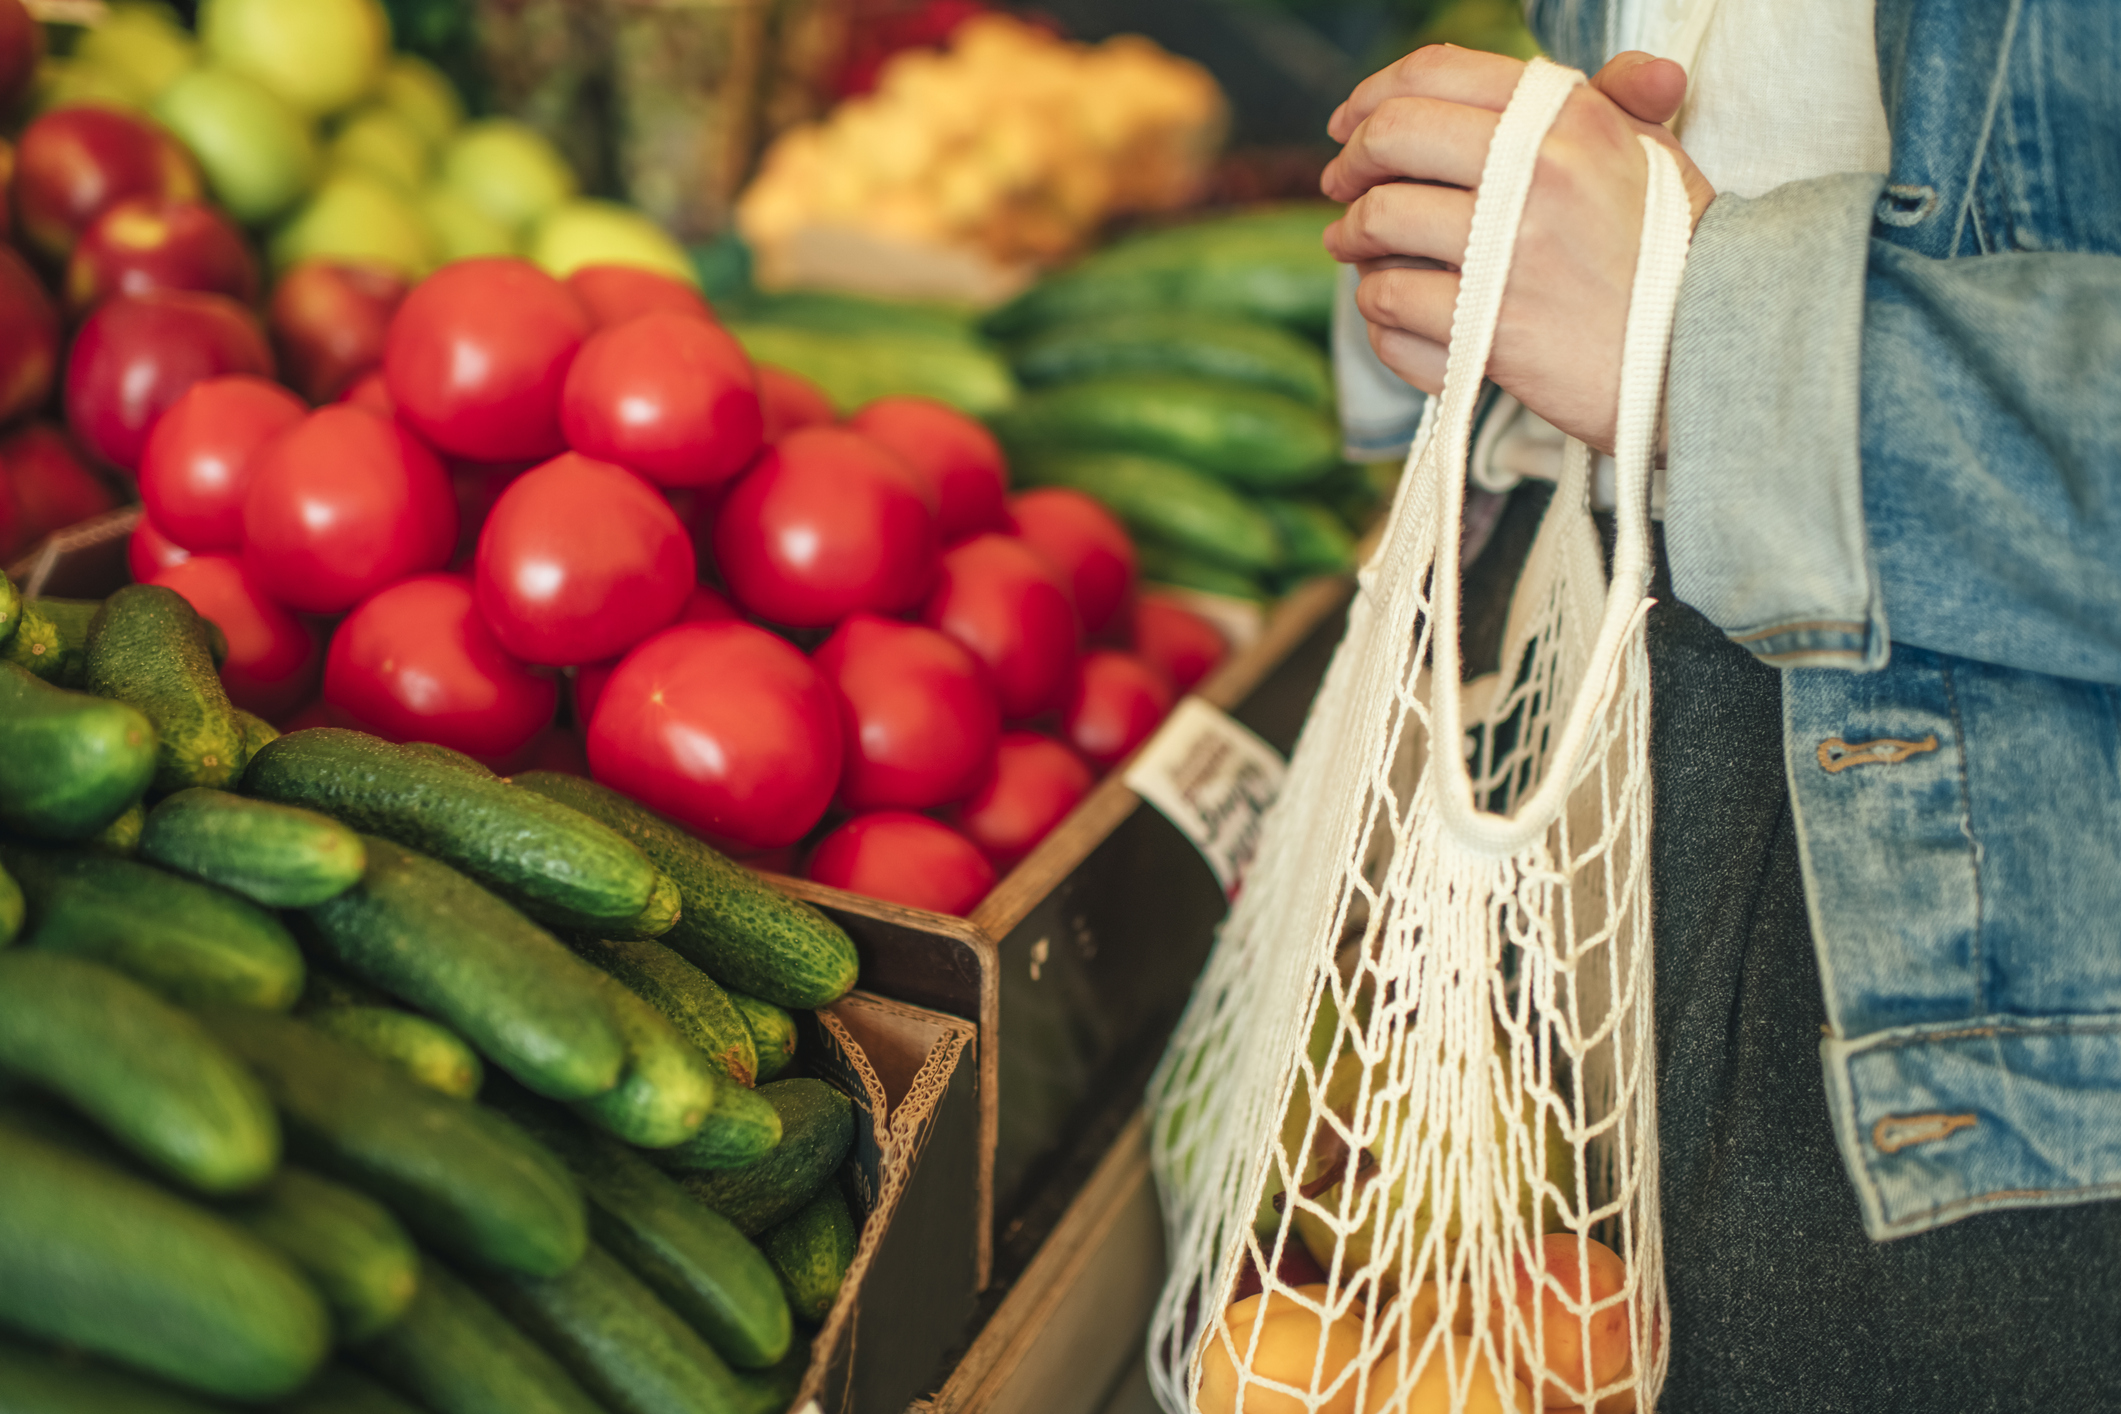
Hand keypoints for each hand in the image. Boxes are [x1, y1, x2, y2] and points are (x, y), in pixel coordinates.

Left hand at [1321, 47, 1714, 450]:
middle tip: (1340, 186)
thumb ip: (1622, 107)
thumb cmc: (1676, 258)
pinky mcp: (1486, 327)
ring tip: (1354, 251)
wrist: (1706, 358)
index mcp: (1566, 117)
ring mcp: (1506, 251)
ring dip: (1352, 241)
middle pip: (1392, 138)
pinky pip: (1390, 306)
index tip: (1349, 123)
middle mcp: (1533, 170)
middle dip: (1350, 163)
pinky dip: (1377, 312)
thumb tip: (1641, 68)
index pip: (1438, 73)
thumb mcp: (1658, 161)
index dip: (1374, 94)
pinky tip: (1389, 313)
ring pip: (1378, 223)